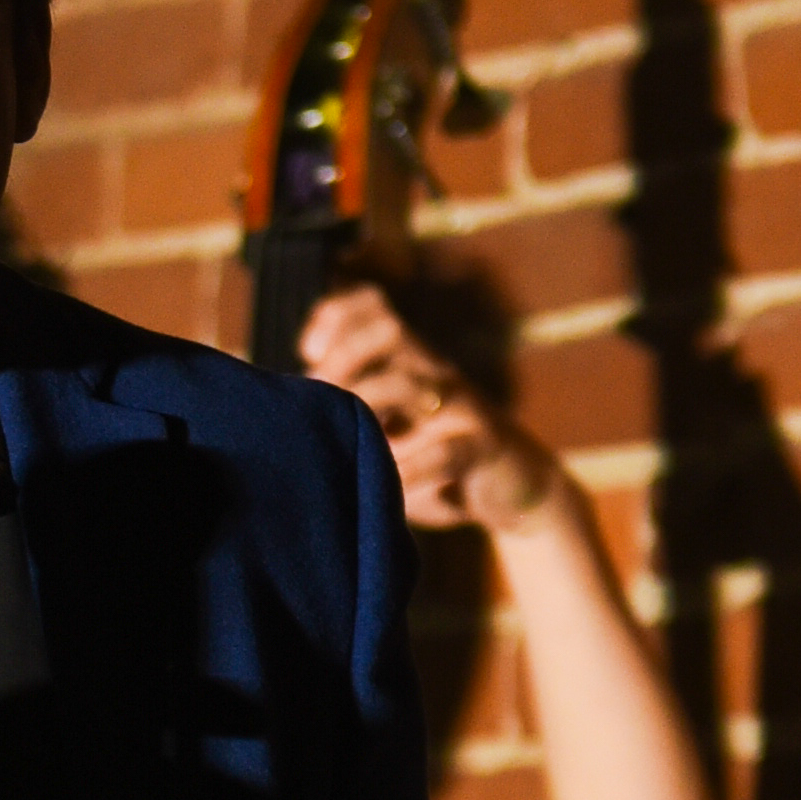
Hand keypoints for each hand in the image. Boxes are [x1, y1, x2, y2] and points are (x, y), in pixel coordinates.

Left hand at [299, 285, 562, 542]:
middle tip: (324, 398)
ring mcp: (461, 408)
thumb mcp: (390, 436)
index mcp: (409, 365)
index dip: (335, 316)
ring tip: (349, 441)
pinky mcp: (483, 448)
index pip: (373, 308)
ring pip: (414, 381)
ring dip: (369, 407)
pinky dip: (409, 469)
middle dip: (344, 357)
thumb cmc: (437, 466)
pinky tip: (388, 486)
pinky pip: (445, 450)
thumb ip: (350, 419)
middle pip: (388, 328)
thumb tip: (284, 417)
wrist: (516, 492)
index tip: (307, 352)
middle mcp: (434, 375)